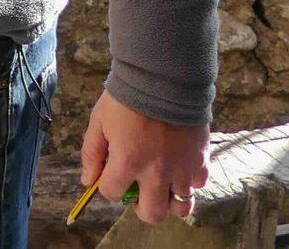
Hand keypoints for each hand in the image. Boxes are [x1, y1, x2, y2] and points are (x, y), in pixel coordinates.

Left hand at [80, 92, 208, 224]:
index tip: (110, 174)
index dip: (108, 186)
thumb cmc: (127, 96)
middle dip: (141, 207)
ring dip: (169, 199)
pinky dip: (189, 181)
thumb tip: (88, 181)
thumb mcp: (99, 121)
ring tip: (162, 185)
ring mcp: (181, 168)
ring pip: (181, 207)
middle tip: (138, 191)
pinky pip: (198, 184)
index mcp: (128, 162)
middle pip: (152, 214)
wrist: (164, 75)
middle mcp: (156, 172)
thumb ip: (92, 154)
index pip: (112, 193)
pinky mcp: (200, 159)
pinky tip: (178, 166)